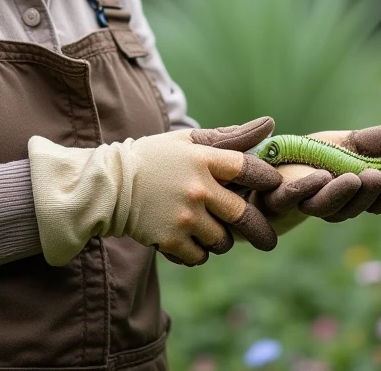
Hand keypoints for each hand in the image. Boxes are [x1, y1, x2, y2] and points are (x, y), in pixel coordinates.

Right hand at [28, 117, 282, 266]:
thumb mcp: (187, 140)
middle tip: (267, 240)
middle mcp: (197, 188)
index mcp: (203, 159)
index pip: (250, 170)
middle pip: (244, 215)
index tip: (271, 186)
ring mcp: (184, 216)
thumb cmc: (153, 158)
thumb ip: (230, 136)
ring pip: (223, 241)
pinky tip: (189, 240)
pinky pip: (200, 256)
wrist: (108, 185)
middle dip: (259, 231)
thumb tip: (270, 125)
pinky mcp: (170, 240)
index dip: (267, 180)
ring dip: (221, 240)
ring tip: (211, 231)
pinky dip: (198, 252)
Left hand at [254, 125, 380, 235]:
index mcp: (354, 194)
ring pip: (325, 207)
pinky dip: (305, 188)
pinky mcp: (273, 197)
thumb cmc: (310, 156)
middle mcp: (331, 205)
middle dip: (374, 194)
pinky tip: (321, 177)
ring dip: (343, 194)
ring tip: (358, 178)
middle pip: (356, 206)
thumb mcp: (347, 144)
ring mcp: (302, 203)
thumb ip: (376, 143)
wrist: (265, 159)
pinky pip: (288, 197)